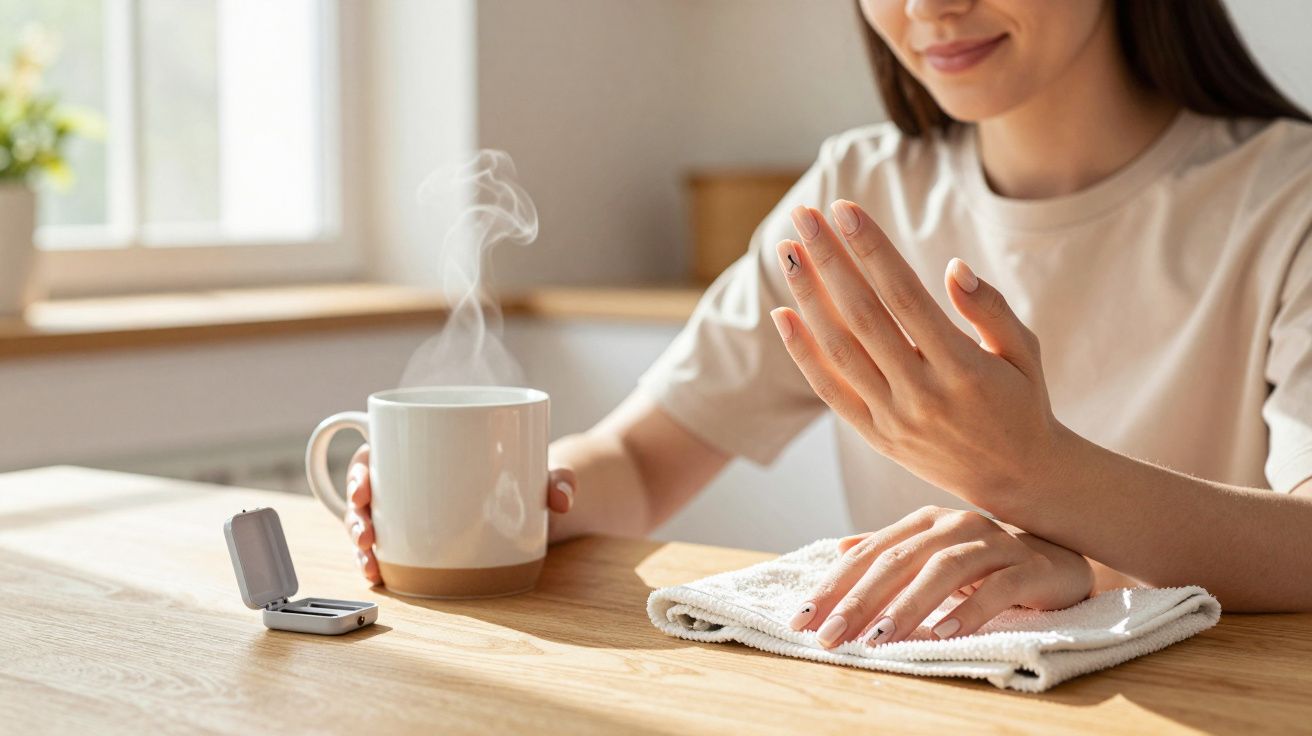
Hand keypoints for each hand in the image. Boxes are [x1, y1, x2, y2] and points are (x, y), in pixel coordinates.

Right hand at [341, 444, 577, 583]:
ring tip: (370, 567)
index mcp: (433, 447)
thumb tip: (562, 498)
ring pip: (375, 524)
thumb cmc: (539, 475)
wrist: (553, 507)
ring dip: (362, 546)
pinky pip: (393, 550)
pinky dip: (380, 563)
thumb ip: (561, 477)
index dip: (361, 470)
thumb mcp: (552, 471)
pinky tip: (378, 578)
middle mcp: (417, 480)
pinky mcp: (427, 543)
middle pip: (368, 492)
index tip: (363, 490)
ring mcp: (418, 514)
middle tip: (366, 535)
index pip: (381, 451)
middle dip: (356, 516)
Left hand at [769, 200, 1071, 508]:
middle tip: (804, 215)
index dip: (871, 249)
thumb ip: (990, 309)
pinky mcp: (875, 436)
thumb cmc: (1022, 401)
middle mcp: (923, 392)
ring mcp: (894, 417)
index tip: (844, 209)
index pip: (904, 295)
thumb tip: (953, 268)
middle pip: (863, 315)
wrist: (1016, 480)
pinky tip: (782, 313)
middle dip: (829, 260)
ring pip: (840, 349)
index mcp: (963, 366)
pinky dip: (802, 352)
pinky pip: (829, 390)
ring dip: (808, 296)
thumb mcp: (1025, 352)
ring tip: (787, 251)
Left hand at [792, 506, 1093, 647]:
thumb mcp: (932, 555)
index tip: (801, 621)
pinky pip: (997, 586)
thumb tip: (839, 548)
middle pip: (897, 561)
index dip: (832, 586)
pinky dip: (968, 610)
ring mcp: (993, 542)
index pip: (868, 554)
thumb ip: (889, 552)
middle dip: (858, 601)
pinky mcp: (1029, 565)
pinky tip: (943, 633)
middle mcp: (953, 524)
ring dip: (908, 606)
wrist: (1060, 560)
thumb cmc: (986, 563)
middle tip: (831, 636)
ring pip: (942, 570)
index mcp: (923, 523)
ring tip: (879, 639)